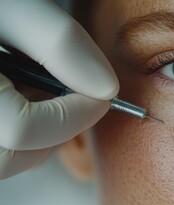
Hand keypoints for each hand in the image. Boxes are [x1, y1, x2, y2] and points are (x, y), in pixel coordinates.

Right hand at [0, 0, 118, 178]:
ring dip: (38, 138)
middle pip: (10, 158)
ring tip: (39, 94)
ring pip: (4, 163)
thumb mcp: (16, 10)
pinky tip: (20, 100)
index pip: (21, 129)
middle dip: (55, 132)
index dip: (72, 116)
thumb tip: (106, 89)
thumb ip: (60, 42)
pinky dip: (20, 136)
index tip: (101, 97)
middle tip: (70, 98)